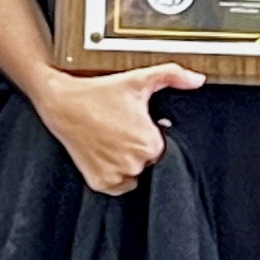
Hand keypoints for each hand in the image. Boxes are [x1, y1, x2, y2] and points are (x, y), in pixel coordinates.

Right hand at [35, 64, 200, 196]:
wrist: (62, 101)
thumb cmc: (98, 92)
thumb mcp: (138, 79)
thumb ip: (172, 75)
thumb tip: (197, 79)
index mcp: (149, 145)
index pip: (163, 150)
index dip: (152, 136)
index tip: (140, 126)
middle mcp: (133, 164)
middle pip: (149, 163)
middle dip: (140, 149)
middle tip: (123, 130)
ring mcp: (115, 176)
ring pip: (133, 174)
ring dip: (128, 162)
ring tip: (113, 140)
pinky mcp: (99, 182)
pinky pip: (117, 184)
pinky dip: (114, 172)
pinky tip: (106, 152)